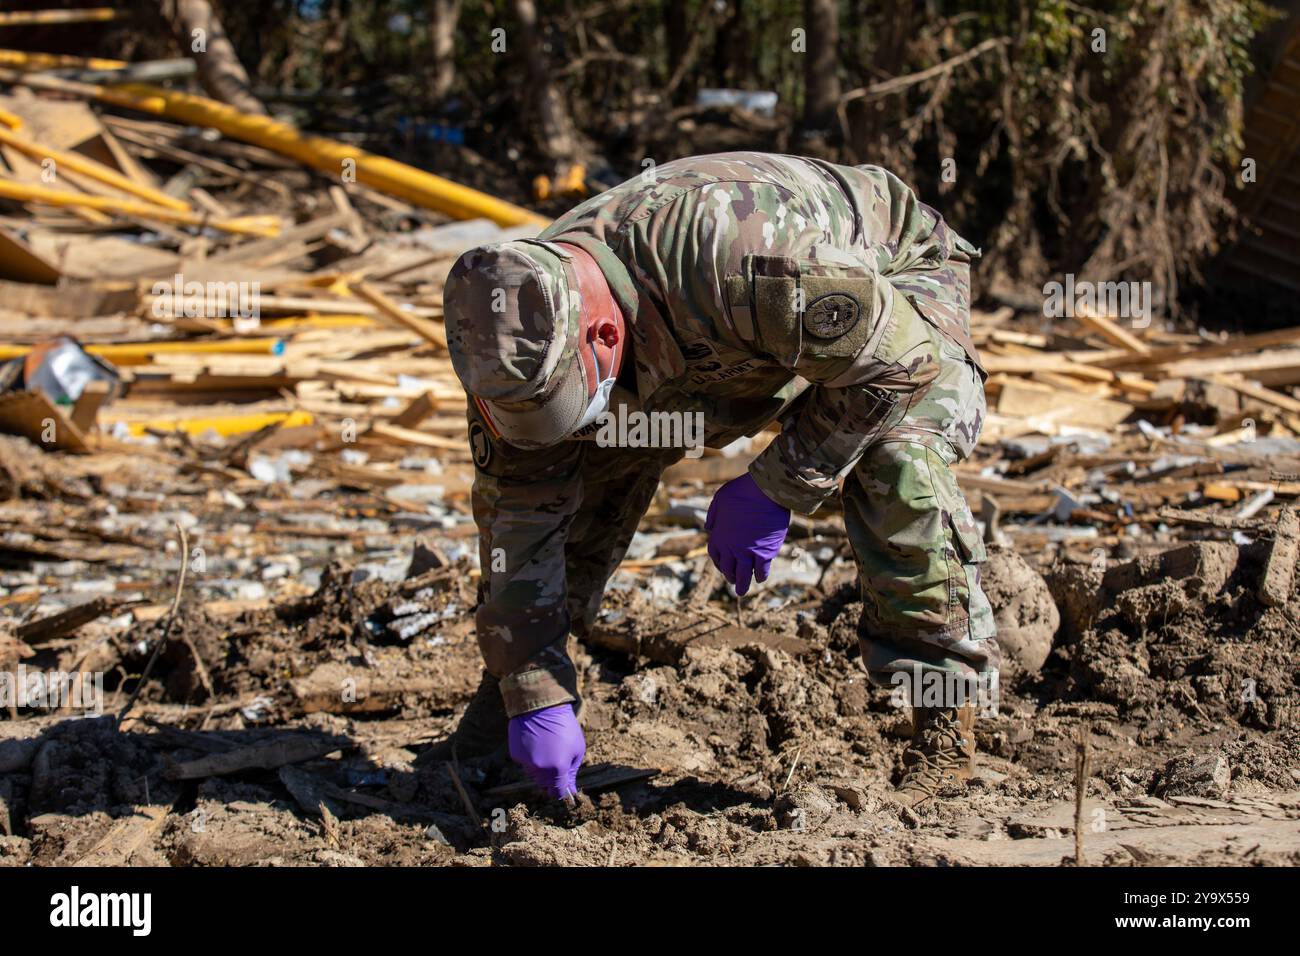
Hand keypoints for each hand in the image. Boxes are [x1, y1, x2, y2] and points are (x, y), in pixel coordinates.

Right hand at [507, 703, 585, 799]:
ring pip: (534, 775)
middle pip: (544, 786)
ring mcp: (526, 763)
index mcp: (557, 769)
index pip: (557, 793)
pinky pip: (525, 763)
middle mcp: (540, 770)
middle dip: (552, 780)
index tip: (565, 787)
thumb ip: (573, 772)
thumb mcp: (577, 748)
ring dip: (541, 768)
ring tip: (547, 747)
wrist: (541, 706)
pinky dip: (531, 758)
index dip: (562, 792)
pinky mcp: (516, 755)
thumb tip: (571, 791)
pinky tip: (536, 743)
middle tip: (557, 762)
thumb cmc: (564, 726)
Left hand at [705, 472, 790, 595]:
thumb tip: (709, 528)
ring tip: (741, 592)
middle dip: (730, 577)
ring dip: (742, 585)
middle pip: (728, 569)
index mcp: (719, 536)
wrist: (765, 491)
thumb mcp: (719, 500)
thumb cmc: (742, 491)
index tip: (723, 568)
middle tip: (734, 582)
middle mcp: (732, 548)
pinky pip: (761, 570)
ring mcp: (748, 552)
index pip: (716, 557)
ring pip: (743, 575)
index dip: (719, 564)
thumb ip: (713, 516)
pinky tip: (760, 579)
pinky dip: (760, 576)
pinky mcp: (765, 553)